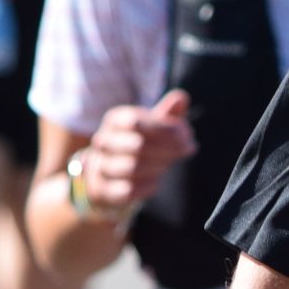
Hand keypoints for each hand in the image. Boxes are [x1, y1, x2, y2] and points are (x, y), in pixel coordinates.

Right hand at [79, 90, 197, 213]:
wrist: (107, 174)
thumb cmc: (137, 143)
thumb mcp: (152, 125)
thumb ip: (167, 113)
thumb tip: (181, 98)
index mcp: (115, 120)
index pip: (135, 122)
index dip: (165, 129)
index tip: (187, 135)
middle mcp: (103, 141)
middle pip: (137, 145)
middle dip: (168, 148)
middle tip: (187, 149)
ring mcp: (101, 166)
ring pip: (132, 168)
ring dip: (160, 166)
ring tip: (169, 164)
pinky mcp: (105, 190)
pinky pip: (128, 190)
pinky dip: (148, 186)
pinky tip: (156, 180)